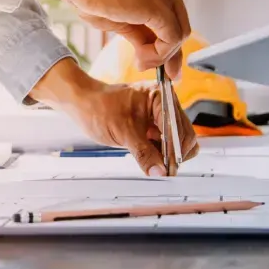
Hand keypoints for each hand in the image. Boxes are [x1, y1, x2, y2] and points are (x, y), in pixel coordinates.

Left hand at [29, 59, 198, 175]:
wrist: (84, 104)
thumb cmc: (100, 108)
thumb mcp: (123, 132)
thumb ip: (144, 153)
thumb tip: (160, 171)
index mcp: (161, 96)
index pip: (178, 126)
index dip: (175, 149)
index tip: (169, 168)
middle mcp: (165, 104)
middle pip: (184, 134)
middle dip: (175, 154)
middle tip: (163, 170)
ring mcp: (160, 116)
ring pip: (177, 141)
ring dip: (168, 156)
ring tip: (155, 165)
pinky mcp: (153, 127)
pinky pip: (165, 144)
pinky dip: (161, 154)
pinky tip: (151, 161)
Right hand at [33, 0, 190, 78]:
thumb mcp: (121, 10)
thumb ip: (140, 26)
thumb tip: (149, 52)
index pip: (171, 8)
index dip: (164, 35)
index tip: (154, 54)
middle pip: (179, 20)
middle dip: (170, 49)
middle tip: (162, 71)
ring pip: (179, 31)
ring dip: (160, 54)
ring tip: (140, 63)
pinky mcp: (160, 7)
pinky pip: (171, 39)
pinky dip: (158, 55)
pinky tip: (141, 60)